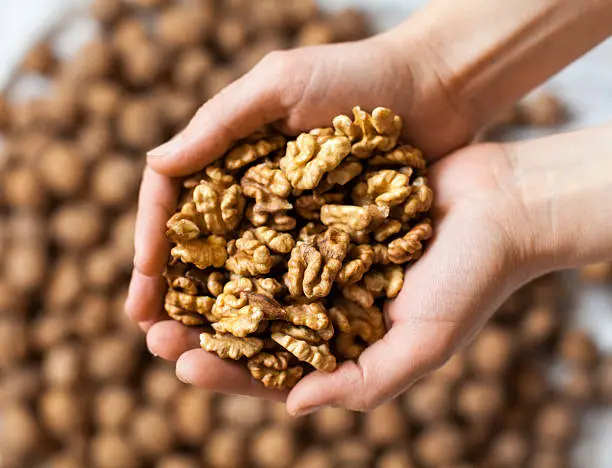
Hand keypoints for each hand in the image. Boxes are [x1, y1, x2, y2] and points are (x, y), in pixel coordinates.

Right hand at [125, 34, 473, 335]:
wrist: (434, 89)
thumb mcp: (281, 84)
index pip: (175, 207)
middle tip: (157, 340)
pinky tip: (259, 343)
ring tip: (195, 356)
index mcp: (232, 159)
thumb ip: (220, 123)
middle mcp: (256, 196)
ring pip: (245, 276)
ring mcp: (295, 221)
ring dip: (218, 317)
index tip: (141, 294)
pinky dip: (275, 310)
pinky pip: (296, 279)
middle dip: (176, 298)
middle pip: (204, 254)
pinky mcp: (334, 239)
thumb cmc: (357, 75)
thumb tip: (156, 162)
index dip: (153, 249)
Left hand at [134, 138, 539, 406]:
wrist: (502, 206)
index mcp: (345, 342)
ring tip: (159, 280)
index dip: (228, 371)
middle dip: (201, 329)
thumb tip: (294, 408)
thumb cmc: (473, 280)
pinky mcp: (326, 212)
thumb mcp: (424, 345)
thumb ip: (364, 383)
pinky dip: (241, 227)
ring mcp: (323, 255)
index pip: (276, 369)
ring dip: (208, 280)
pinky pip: (274, 221)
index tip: (185, 364)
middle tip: (150, 331)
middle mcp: (327, 301)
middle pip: (252, 323)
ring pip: (253, 273)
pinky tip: (205, 224)